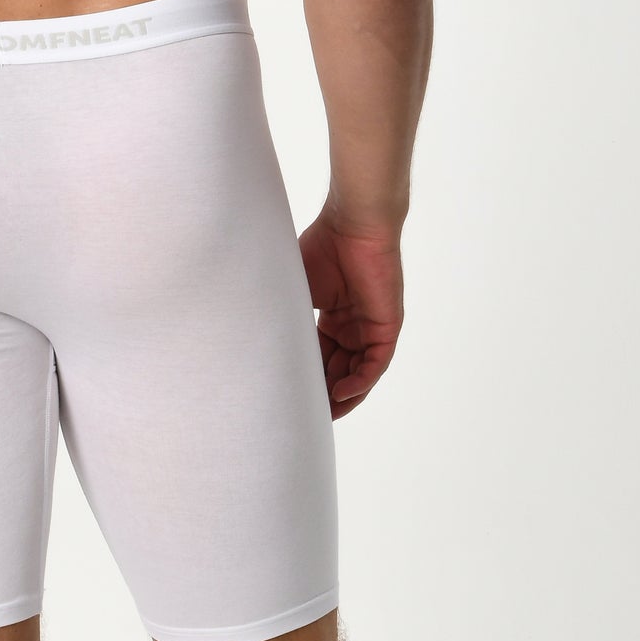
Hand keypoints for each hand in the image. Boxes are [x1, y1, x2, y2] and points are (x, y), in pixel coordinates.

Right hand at [299, 205, 404, 418]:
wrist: (351, 223)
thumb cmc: (321, 248)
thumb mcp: (296, 294)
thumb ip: (285, 319)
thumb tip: (252, 345)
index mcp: (334, 318)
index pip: (321, 360)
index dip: (307, 381)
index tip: (289, 401)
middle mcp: (354, 326)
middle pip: (339, 371)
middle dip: (323, 397)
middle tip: (302, 417)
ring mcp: (371, 327)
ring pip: (359, 373)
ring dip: (343, 396)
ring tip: (323, 415)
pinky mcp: (387, 325)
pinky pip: (375, 364)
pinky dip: (360, 382)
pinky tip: (341, 394)